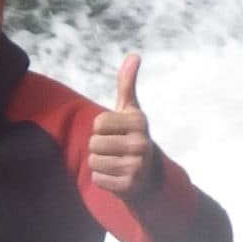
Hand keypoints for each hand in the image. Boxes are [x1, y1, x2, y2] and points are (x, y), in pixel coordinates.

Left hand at [88, 53, 154, 198]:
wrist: (149, 176)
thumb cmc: (132, 137)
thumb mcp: (130, 111)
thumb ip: (127, 84)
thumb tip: (133, 55)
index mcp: (139, 122)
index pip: (98, 123)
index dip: (101, 129)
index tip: (116, 133)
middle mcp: (141, 143)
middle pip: (93, 143)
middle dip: (98, 147)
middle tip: (115, 151)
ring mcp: (137, 166)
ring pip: (93, 161)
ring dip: (99, 163)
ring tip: (115, 163)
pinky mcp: (129, 186)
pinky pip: (98, 178)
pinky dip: (103, 179)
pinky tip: (117, 177)